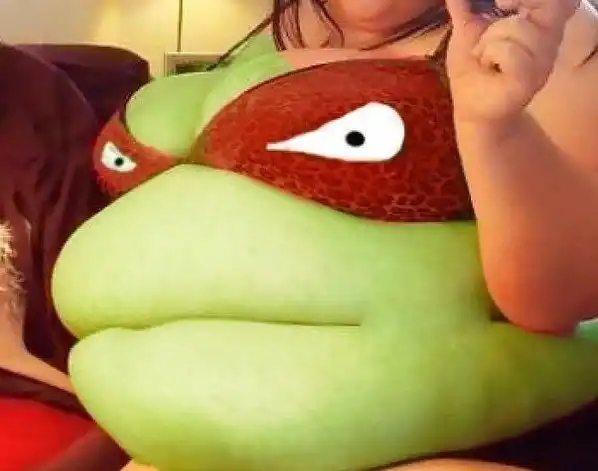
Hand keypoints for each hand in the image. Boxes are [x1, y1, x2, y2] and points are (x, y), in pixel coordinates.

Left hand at [445, 0, 579, 123]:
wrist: (471, 106)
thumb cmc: (473, 68)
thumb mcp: (465, 30)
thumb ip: (464, 8)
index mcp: (539, 24)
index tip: (502, 1)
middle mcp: (548, 40)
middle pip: (548, 4)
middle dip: (514, 6)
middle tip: (493, 21)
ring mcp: (542, 61)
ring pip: (518, 27)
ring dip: (490, 40)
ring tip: (486, 57)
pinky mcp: (530, 80)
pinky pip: (510, 52)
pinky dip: (491, 55)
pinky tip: (490, 68)